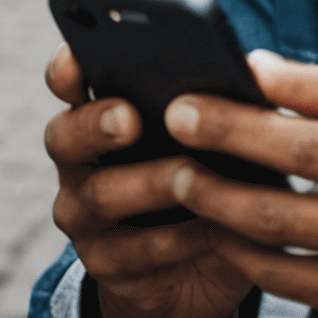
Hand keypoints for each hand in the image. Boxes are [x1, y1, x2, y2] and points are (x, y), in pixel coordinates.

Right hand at [42, 43, 253, 317]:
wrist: (193, 261)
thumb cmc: (207, 168)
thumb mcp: (210, 131)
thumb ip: (213, 101)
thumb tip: (251, 69)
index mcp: (99, 110)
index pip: (69, 80)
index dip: (68, 67)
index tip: (80, 55)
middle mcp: (80, 160)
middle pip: (66, 136)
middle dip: (97, 124)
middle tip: (130, 118)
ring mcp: (86, 214)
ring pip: (102, 195)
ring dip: (148, 182)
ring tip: (187, 172)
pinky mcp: (107, 262)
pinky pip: (137, 248)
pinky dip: (178, 235)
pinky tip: (213, 223)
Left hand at [160, 51, 317, 316]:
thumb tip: (276, 72)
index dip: (273, 90)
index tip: (222, 74)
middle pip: (292, 170)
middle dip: (223, 144)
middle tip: (177, 119)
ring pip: (275, 235)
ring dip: (217, 204)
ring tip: (184, 175)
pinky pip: (286, 284)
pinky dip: (245, 253)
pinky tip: (221, 228)